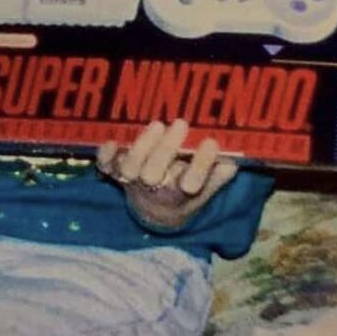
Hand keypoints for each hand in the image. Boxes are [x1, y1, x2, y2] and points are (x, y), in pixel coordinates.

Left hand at [97, 120, 237, 228]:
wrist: (153, 212)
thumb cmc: (182, 193)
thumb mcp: (204, 191)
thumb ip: (216, 178)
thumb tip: (231, 163)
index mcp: (177, 194)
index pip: (190, 183)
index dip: (200, 166)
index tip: (211, 142)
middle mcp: (152, 187)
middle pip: (154, 173)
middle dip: (165, 150)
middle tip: (181, 124)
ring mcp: (131, 179)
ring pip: (130, 167)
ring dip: (141, 146)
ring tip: (157, 125)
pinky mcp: (114, 171)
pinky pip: (105, 166)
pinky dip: (105, 156)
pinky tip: (112, 142)